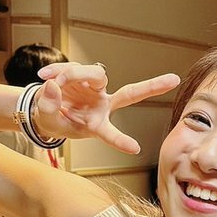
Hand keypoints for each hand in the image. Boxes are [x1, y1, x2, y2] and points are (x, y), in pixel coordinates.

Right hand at [29, 63, 180, 154]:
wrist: (43, 108)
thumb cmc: (54, 121)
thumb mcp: (49, 122)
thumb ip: (49, 108)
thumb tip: (53, 85)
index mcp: (97, 124)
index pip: (110, 134)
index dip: (120, 141)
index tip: (135, 149)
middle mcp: (102, 104)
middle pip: (128, 94)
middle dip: (152, 87)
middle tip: (173, 80)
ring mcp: (94, 87)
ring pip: (94, 74)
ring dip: (71, 75)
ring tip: (50, 82)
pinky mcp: (82, 73)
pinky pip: (73, 67)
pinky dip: (57, 70)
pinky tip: (44, 75)